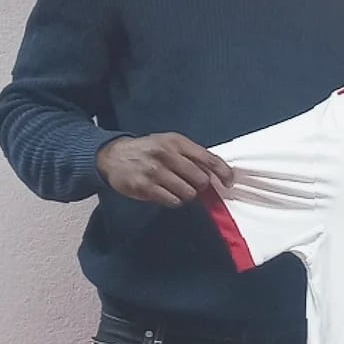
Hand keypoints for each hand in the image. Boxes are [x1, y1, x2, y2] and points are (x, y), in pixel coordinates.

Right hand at [97, 133, 234, 205]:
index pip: (208, 158)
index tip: (229, 182)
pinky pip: (173, 201)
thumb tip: (217, 173)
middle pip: (200, 180)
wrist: (113, 156)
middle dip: (200, 186)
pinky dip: (174, 201)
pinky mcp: (145, 187)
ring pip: (188, 193)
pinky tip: (166, 194)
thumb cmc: (148, 150)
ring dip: (186, 195)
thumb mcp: (169, 144)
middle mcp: (167, 154)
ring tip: (176, 189)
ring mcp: (155, 171)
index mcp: (177, 142)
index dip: (223, 172)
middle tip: (191, 185)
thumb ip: (191, 155)